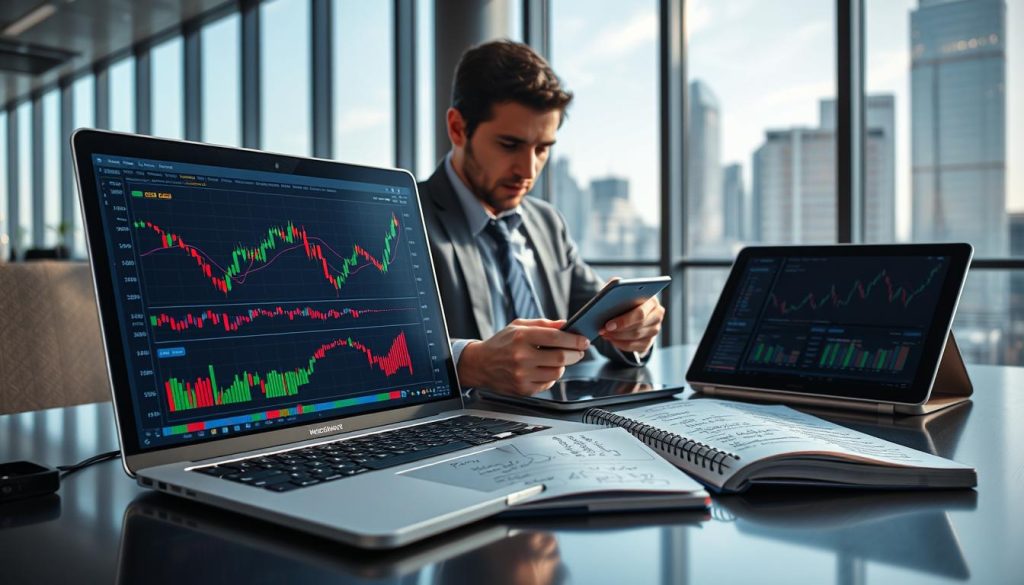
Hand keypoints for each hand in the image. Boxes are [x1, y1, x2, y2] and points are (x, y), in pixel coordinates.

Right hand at [458, 318, 588, 395]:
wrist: (479, 364)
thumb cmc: (501, 343)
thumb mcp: (518, 326)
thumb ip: (543, 324)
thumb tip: (566, 325)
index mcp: (521, 337)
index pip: (555, 338)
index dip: (574, 340)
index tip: (584, 341)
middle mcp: (521, 357)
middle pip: (560, 358)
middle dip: (575, 354)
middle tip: (578, 351)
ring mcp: (522, 375)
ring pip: (557, 373)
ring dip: (563, 366)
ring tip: (557, 360)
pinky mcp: (522, 389)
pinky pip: (548, 384)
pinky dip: (551, 376)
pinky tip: (543, 369)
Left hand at [599, 295, 664, 353]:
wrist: (632, 306)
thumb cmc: (625, 297)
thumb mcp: (622, 290)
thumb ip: (616, 291)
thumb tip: (605, 299)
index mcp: (652, 301)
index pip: (640, 313)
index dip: (623, 321)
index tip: (608, 324)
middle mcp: (657, 315)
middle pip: (638, 327)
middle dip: (618, 330)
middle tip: (603, 331)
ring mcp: (655, 329)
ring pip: (636, 337)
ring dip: (617, 337)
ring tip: (604, 334)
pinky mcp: (650, 341)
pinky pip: (635, 347)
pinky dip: (621, 344)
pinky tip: (611, 340)